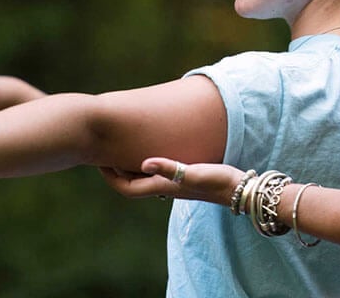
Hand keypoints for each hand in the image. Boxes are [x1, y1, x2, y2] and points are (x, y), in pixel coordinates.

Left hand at [99, 157, 244, 205]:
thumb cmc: (219, 181)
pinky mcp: (185, 178)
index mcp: (162, 187)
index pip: (127, 187)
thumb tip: (144, 163)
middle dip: (115, 169)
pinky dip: (148, 162)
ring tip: (122, 147)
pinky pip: (158, 171)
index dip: (110, 176)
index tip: (98, 160)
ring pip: (144, 177)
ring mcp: (175, 184)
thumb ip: (170, 169)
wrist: (241, 191)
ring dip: (130, 165)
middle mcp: (165, 188)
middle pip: (131, 183)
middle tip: (104, 150)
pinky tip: (154, 149)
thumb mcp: (195, 173)